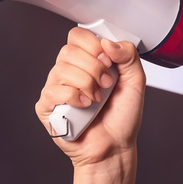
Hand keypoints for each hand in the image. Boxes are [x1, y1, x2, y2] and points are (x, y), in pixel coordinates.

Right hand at [36, 27, 145, 183]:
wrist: (115, 147)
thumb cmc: (122, 117)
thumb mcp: (135, 81)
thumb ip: (129, 55)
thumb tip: (108, 42)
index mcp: (86, 61)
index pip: (77, 36)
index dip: (93, 45)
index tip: (108, 61)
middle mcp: (68, 72)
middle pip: (69, 50)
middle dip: (95, 68)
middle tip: (107, 85)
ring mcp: (55, 88)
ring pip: (62, 69)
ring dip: (87, 84)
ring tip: (97, 99)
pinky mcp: (47, 106)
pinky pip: (54, 90)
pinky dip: (74, 96)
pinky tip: (85, 106)